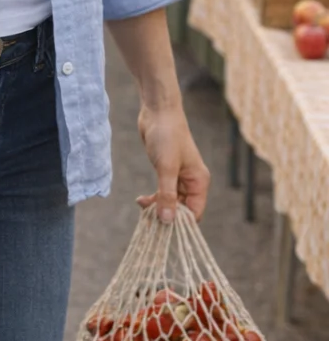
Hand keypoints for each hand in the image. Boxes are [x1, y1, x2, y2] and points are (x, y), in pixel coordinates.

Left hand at [136, 103, 210, 224]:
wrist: (157, 112)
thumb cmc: (166, 136)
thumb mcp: (166, 168)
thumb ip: (167, 194)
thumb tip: (167, 220)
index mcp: (199, 182)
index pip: (194, 212)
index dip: (181, 222)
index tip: (163, 228)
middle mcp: (191, 181)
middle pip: (182, 209)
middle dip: (166, 215)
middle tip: (148, 219)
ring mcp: (178, 176)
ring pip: (170, 201)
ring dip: (157, 206)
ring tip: (142, 206)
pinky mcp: (166, 171)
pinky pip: (162, 191)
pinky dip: (153, 197)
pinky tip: (141, 199)